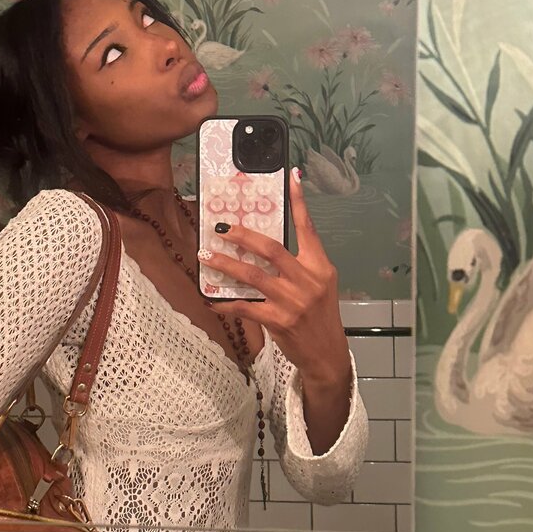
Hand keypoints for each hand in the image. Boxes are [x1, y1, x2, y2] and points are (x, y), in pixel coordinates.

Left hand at [201, 166, 349, 387]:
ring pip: (253, 276)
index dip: (300, 202)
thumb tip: (265, 245)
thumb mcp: (319, 285)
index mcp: (319, 267)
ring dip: (226, 264)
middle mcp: (307, 280)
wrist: (326, 354)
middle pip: (271, 249)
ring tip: (206, 255)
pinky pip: (245, 307)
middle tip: (220, 227)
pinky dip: (225, 303)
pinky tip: (211, 300)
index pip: (308, 228)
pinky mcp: (279, 321)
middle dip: (243, 236)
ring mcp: (293, 301)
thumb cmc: (319, 316)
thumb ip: (299, 265)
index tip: (291, 177)